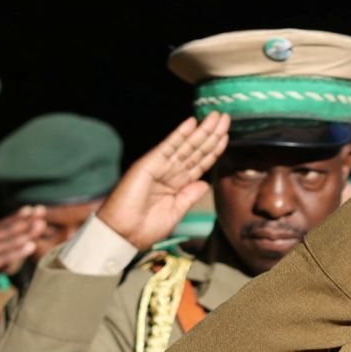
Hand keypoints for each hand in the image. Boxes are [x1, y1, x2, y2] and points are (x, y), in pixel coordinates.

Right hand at [0, 209, 50, 299]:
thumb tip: (4, 263)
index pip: (0, 225)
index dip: (16, 217)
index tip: (32, 209)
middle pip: (7, 229)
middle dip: (26, 220)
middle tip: (43, 211)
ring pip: (7, 241)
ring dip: (26, 232)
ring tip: (41, 225)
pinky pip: (2, 257)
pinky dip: (17, 250)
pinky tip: (30, 246)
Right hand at [96, 114, 230, 250]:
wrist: (123, 234)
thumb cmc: (145, 228)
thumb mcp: (175, 212)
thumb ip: (190, 196)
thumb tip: (205, 183)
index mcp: (177, 185)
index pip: (200, 163)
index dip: (214, 150)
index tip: (227, 136)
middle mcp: (170, 172)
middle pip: (196, 150)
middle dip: (212, 135)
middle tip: (226, 117)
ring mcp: (160, 166)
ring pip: (186, 146)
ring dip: (202, 131)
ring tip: (216, 117)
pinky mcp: (149, 163)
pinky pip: (168, 146)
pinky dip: (180, 134)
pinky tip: (192, 123)